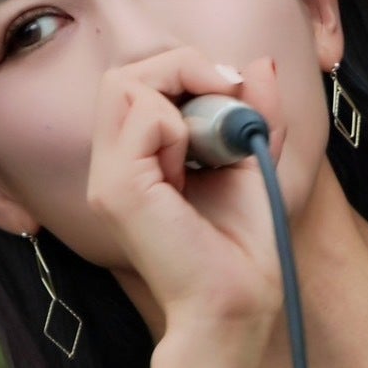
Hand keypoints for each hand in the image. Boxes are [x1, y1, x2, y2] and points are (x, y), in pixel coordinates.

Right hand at [85, 47, 285, 331]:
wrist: (240, 305)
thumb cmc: (244, 246)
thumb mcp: (255, 160)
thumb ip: (255, 111)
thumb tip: (260, 62)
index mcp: (135, 160)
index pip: (135, 82)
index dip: (186, 70)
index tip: (235, 92)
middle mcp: (111, 166)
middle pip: (121, 74)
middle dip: (182, 67)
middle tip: (229, 96)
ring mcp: (108, 179)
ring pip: (122, 83)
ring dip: (182, 92)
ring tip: (216, 138)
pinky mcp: (118, 191)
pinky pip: (143, 117)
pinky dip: (182, 124)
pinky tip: (201, 162)